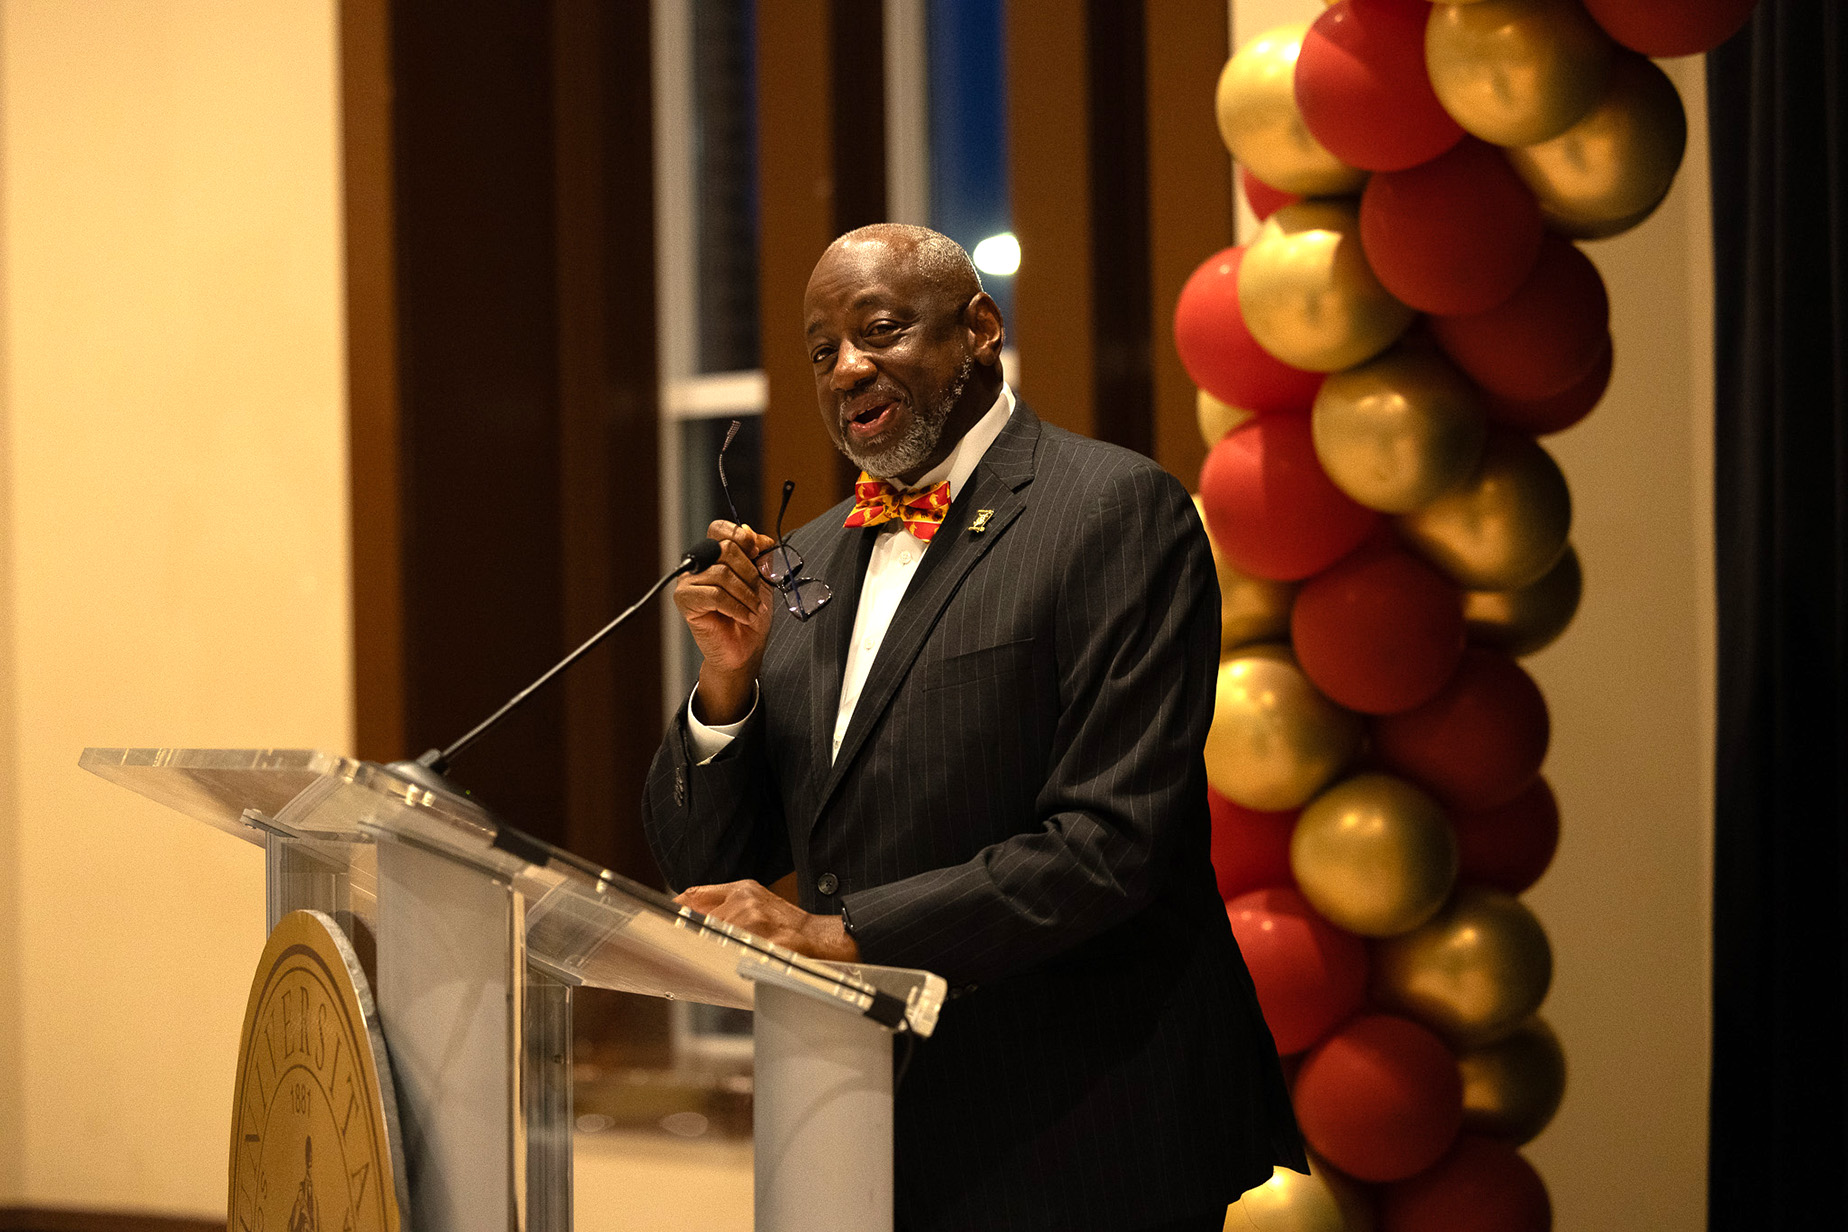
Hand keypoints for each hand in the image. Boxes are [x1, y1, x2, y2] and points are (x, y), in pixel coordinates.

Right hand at [674, 520, 777, 721]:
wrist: (745, 650)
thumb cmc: (751, 615)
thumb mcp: (763, 580)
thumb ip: (759, 555)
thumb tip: (751, 532)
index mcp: (715, 555)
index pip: (720, 528)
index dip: (741, 536)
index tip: (757, 551)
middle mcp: (698, 564)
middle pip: (725, 549)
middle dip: (750, 573)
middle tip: (757, 593)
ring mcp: (688, 582)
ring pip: (722, 574)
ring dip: (745, 594)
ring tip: (753, 609)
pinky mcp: (685, 600)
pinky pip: (714, 595)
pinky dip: (735, 607)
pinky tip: (743, 617)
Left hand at [675, 879, 860, 962]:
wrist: (822, 939)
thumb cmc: (785, 923)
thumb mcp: (753, 899)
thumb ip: (718, 901)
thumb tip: (680, 910)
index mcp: (742, 890)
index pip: (694, 897)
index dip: (674, 913)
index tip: (659, 927)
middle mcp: (747, 903)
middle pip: (699, 925)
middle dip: (689, 941)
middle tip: (675, 957)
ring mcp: (758, 925)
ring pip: (714, 944)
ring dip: (709, 958)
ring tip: (709, 968)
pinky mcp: (768, 946)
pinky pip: (736, 960)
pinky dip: (728, 968)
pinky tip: (729, 973)